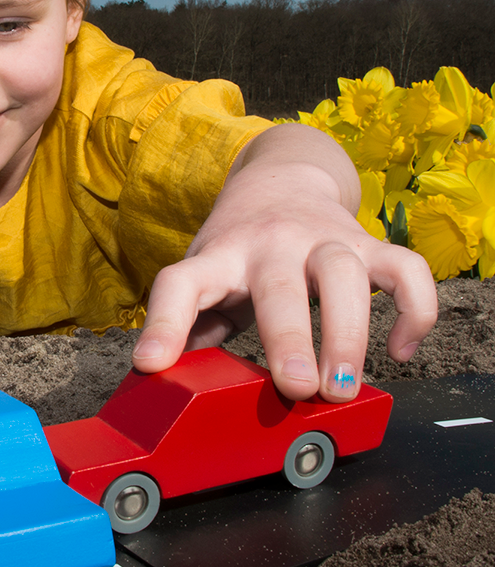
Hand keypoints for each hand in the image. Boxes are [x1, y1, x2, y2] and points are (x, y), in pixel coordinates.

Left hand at [131, 124, 437, 400]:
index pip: (180, 283)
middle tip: (295, 388)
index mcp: (217, 258)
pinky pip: (406, 271)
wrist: (281, 179)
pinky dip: (414, 310)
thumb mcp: (207, 278)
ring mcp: (322, 239)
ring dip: (348, 333)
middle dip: (288, 338)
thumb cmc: (238, 247)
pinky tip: (399, 352)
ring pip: (344, 273)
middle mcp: (268, 244)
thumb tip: (170, 382)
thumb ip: (194, 326)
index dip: (163, 324)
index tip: (151, 364)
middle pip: (279, 286)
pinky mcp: (368, 242)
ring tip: (341, 387)